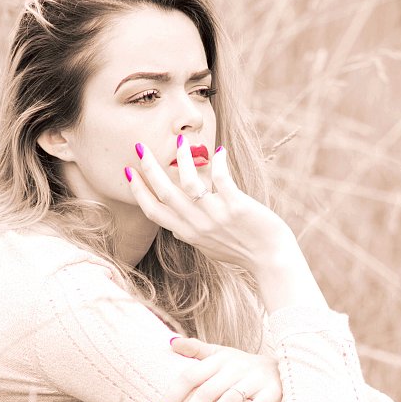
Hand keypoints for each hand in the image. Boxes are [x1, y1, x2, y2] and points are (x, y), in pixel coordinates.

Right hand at [124, 136, 295, 272]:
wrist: (270, 259)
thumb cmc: (241, 251)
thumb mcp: (208, 247)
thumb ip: (190, 235)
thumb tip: (175, 229)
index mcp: (188, 233)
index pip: (154, 212)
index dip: (139, 191)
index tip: (129, 172)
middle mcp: (198, 225)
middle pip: (165, 193)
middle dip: (150, 169)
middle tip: (141, 147)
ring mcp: (216, 216)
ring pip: (189, 182)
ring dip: (182, 160)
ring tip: (180, 142)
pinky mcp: (236, 206)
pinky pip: (221, 178)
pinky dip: (219, 162)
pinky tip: (219, 151)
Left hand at [154, 336, 281, 401]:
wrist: (284, 365)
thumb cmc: (243, 365)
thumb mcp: (221, 354)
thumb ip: (196, 349)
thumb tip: (170, 341)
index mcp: (220, 359)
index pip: (191, 376)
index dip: (173, 396)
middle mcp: (237, 367)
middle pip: (207, 391)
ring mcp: (255, 379)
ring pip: (230, 400)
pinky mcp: (273, 392)